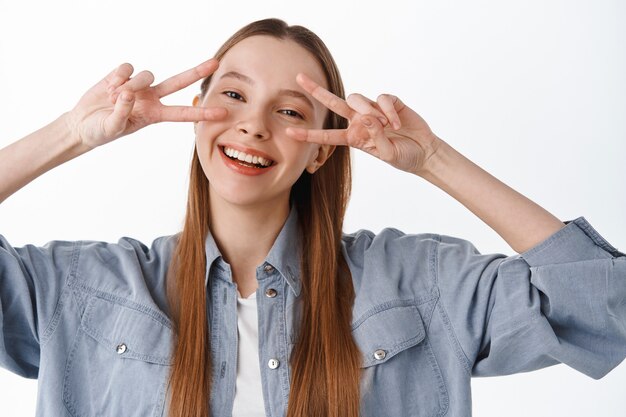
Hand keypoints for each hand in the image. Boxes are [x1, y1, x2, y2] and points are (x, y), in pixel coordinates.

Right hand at [66, 59, 226, 148]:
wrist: (82, 123)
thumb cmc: (101, 131)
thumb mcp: (112, 128)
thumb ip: (121, 113)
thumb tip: (128, 93)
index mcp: (154, 115)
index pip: (183, 113)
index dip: (202, 113)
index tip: (223, 113)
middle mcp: (151, 98)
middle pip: (178, 82)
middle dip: (197, 72)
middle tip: (216, 63)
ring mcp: (138, 85)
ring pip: (147, 74)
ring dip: (132, 84)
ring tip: (115, 97)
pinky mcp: (122, 74)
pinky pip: (127, 67)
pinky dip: (117, 76)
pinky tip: (109, 86)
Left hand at [286, 74, 441, 174]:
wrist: (424, 151)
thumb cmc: (404, 157)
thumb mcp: (388, 155)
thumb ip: (377, 138)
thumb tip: (368, 117)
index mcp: (354, 138)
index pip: (327, 135)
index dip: (309, 135)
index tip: (290, 132)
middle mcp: (360, 121)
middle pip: (334, 103)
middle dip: (316, 91)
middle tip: (298, 78)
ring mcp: (373, 110)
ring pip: (357, 99)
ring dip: (370, 112)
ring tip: (387, 127)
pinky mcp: (389, 102)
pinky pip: (382, 99)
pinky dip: (389, 111)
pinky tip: (397, 123)